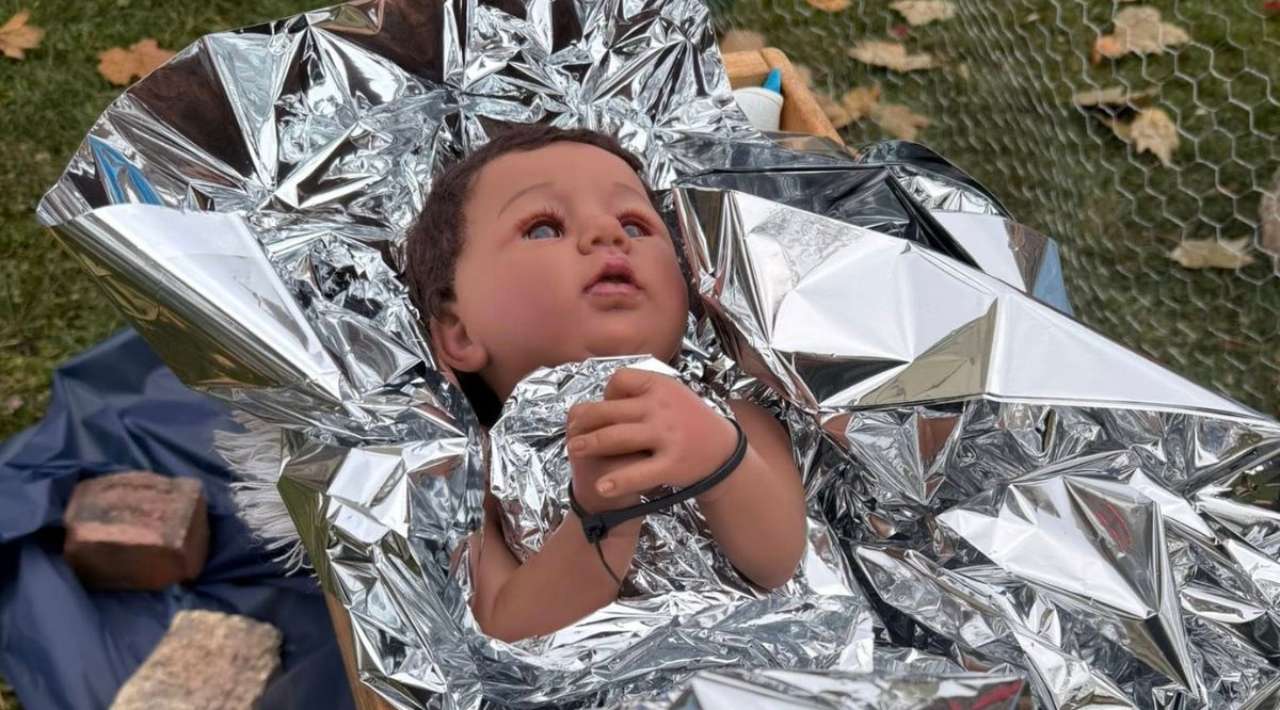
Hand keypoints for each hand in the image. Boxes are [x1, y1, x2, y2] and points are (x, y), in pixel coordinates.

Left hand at [565, 368, 737, 502]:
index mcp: (661, 386)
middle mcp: (661, 408)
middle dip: (585, 421)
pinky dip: (617, 481)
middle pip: (610, 411)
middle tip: (572, 430)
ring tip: (574, 450)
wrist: (723, 451)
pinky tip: (601, 486)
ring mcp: (667, 436)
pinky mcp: (672, 464)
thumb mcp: (673, 394)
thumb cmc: (691, 421)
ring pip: (616, 438)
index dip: (606, 393)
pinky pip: (638, 472)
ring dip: (590, 444)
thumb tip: (605, 394)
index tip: (606, 406)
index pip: (619, 380)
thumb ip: (643, 390)